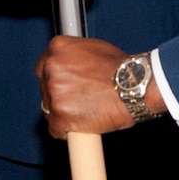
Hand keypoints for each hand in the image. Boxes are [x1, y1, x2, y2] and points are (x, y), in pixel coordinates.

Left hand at [37, 36, 151, 138]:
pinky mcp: (60, 115)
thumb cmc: (121, 68)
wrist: (135, 86)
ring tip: (84, 112)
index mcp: (57, 48)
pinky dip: (66, 131)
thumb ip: (74, 57)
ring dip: (62, 113)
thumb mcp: (94, 49)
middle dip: (59, 96)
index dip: (54, 80)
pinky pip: (55, 129)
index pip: (43, 68)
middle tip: (79, 100)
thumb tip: (70, 65)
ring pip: (49, 110)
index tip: (63, 87)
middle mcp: (52, 68)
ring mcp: (55, 92)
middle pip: (45, 89)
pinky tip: (80, 126)